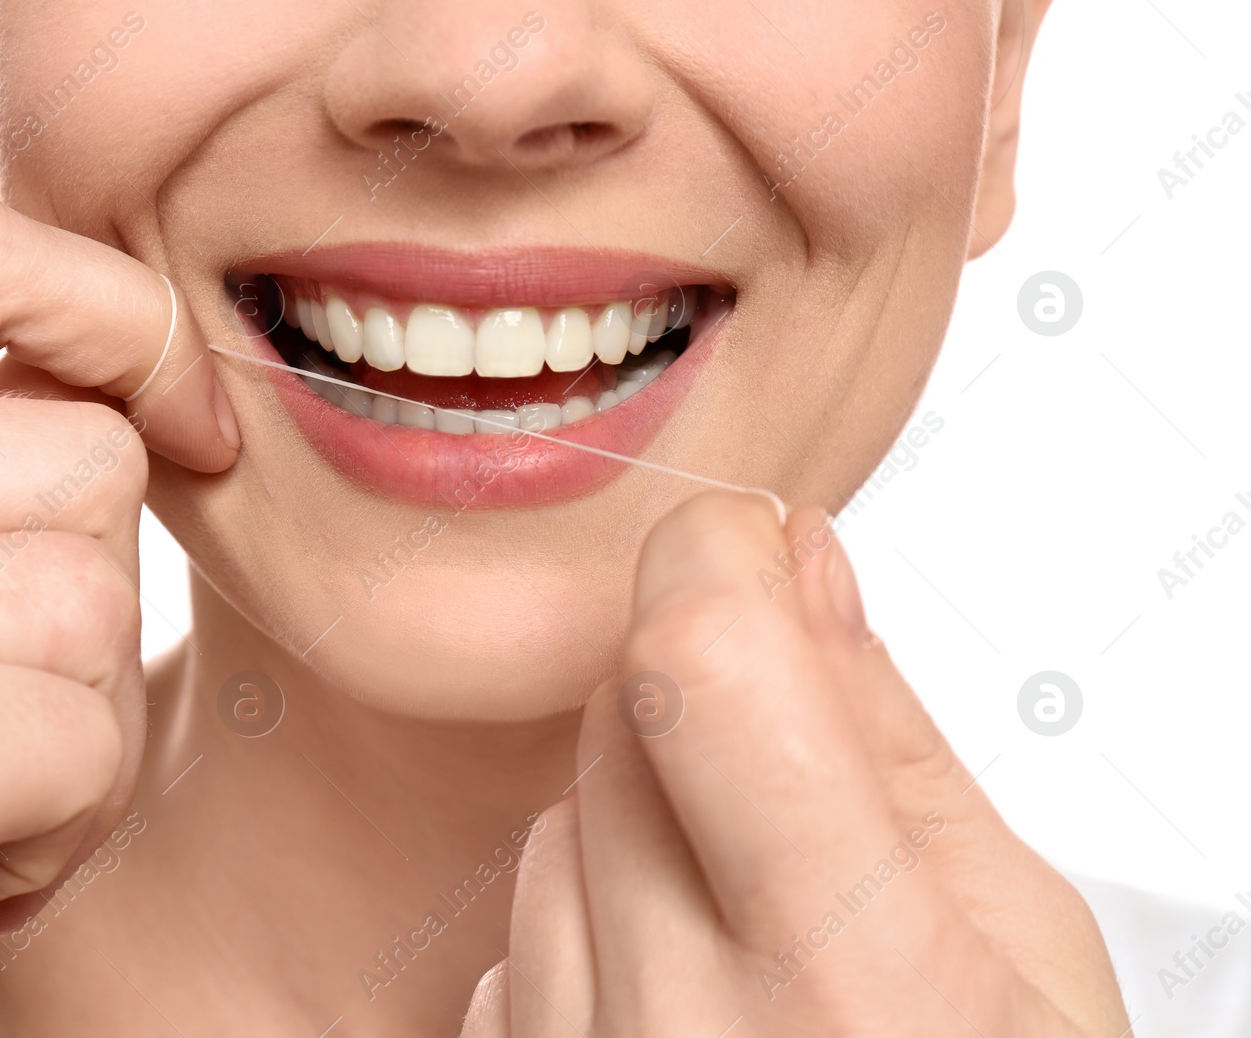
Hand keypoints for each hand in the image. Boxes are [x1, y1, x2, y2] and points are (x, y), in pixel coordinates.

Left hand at [463, 492, 1124, 1036]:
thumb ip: (890, 741)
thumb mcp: (1021, 949)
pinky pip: (514, 949)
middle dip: (700, 700)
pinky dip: (589, 932)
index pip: (696, 673)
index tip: (742, 543)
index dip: (710, 562)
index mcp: (854, 988)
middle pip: (615, 733)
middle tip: (794, 775)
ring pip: (555, 832)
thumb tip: (804, 570)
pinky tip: (687, 999)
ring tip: (757, 930)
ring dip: (642, 827)